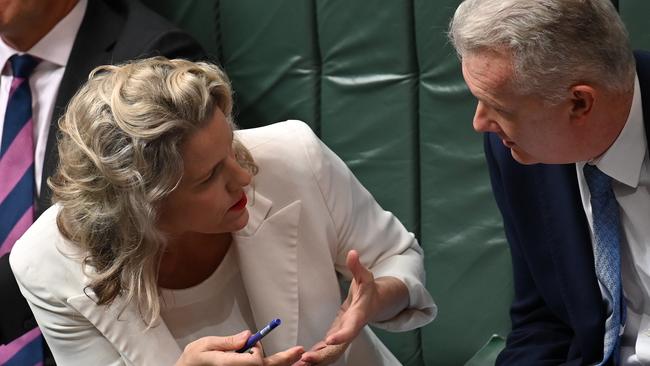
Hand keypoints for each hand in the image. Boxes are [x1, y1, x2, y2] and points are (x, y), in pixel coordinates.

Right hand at [175, 331, 303, 365]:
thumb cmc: (191, 362)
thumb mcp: (204, 346)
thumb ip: (227, 342)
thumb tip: (248, 336)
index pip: (255, 361)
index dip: (257, 350)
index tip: (253, 342)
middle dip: (284, 360)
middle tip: (299, 351)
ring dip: (276, 363)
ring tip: (293, 357)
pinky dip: (268, 365)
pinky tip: (279, 362)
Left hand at [298, 250, 376, 364]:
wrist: (374, 304)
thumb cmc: (368, 290)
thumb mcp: (365, 276)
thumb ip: (358, 267)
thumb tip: (353, 253)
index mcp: (358, 316)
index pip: (351, 328)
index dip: (342, 335)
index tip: (330, 340)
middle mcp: (350, 330)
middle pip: (338, 348)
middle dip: (323, 355)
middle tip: (306, 359)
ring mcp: (342, 336)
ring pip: (330, 354)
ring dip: (316, 361)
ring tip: (297, 365)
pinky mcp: (335, 338)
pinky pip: (325, 351)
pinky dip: (314, 358)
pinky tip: (300, 363)